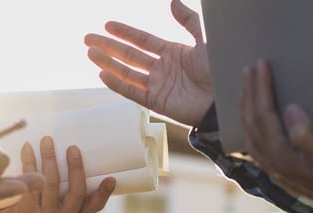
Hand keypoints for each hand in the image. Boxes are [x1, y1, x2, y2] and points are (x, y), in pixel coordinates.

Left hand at [0, 136, 115, 212]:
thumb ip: (64, 200)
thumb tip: (73, 165)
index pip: (93, 207)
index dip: (103, 194)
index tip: (111, 179)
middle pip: (75, 192)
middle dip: (76, 168)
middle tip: (73, 148)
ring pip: (51, 183)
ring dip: (49, 158)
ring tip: (47, 141)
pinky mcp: (25, 212)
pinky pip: (30, 182)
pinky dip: (29, 162)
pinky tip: (27, 149)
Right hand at [84, 0, 212, 126]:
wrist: (224, 99)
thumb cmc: (220, 70)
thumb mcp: (205, 40)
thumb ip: (189, 21)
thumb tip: (173, 1)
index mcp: (172, 53)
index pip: (142, 40)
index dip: (125, 32)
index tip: (107, 25)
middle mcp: (162, 68)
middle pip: (129, 55)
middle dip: (108, 46)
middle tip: (88, 38)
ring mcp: (158, 85)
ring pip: (127, 72)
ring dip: (108, 63)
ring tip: (90, 53)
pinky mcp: (157, 102)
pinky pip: (132, 92)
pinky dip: (117, 84)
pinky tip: (103, 74)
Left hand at [241, 60, 312, 212]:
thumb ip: (308, 136)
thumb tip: (290, 110)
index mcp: (283, 157)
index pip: (263, 116)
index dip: (261, 88)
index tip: (261, 65)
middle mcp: (273, 164)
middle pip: (251, 123)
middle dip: (249, 93)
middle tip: (249, 69)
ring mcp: (275, 169)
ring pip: (250, 134)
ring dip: (246, 109)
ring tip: (247, 88)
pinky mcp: (281, 172)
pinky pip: (256, 145)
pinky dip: (251, 127)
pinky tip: (254, 119)